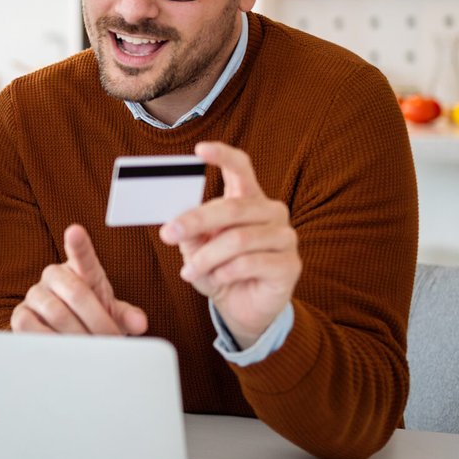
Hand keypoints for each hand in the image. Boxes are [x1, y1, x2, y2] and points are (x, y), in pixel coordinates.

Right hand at [10, 224, 148, 335]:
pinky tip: (62, 348)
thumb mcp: (115, 316)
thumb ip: (128, 316)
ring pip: (55, 312)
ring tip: (90, 349)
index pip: (81, 254)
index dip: (78, 243)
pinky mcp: (20, 314)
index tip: (75, 231)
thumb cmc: (93, 320)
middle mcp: (54, 275)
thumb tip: (139, 322)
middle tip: (111, 340)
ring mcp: (35, 294)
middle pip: (76, 293)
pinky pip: (30, 326)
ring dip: (77, 335)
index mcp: (81, 269)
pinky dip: (50, 341)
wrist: (69, 338)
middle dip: (97, 321)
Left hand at [159, 141, 300, 345]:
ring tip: (190, 271)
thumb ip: (188, 231)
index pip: (241, 168)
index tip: (199, 150)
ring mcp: (285, 237)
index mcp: (248, 199)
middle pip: (232, 207)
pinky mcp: (290, 265)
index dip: (222, 156)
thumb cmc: (219, 269)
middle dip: (195, 221)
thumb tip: (172, 220)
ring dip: (207, 257)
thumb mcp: (197, 248)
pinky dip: (225, 272)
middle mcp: (272, 212)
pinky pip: (250, 263)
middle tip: (168, 234)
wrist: (242, 307)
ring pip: (238, 239)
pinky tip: (218, 279)